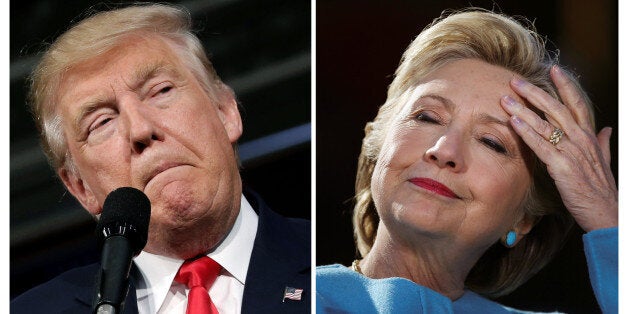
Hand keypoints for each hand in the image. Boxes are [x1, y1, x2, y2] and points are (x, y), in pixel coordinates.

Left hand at [500, 65, 616, 231]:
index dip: (566, 85)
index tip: (554, 69)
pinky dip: (527, 132)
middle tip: (516, 80)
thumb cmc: (601, 189)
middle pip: (556, 108)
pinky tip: (513, 122)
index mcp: (590, 137)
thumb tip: (608, 129)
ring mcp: (572, 152)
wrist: (607, 213)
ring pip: (545, 124)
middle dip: (535, 92)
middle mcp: (582, 140)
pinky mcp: (562, 166)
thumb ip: (604, 143)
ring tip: (506, 98)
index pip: (578, 104)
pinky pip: (541, 145)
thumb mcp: (604, 162)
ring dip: (524, 109)